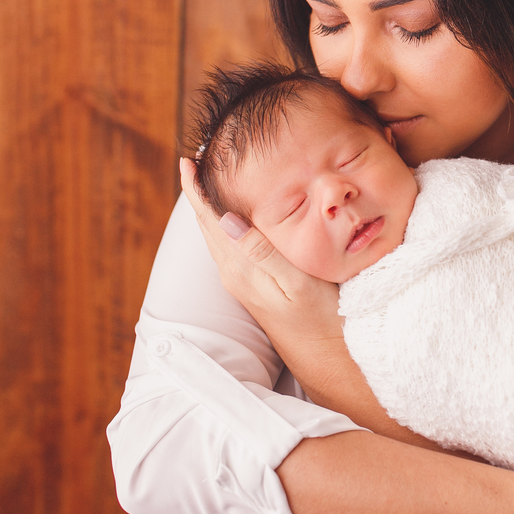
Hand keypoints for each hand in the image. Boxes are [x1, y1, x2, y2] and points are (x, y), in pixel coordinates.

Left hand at [179, 158, 341, 348]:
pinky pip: (228, 244)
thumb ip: (261, 251)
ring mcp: (240, 280)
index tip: (187, 160)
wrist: (326, 355)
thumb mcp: (296, 282)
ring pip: (215, 233)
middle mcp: (233, 273)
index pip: (209, 220)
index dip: (196, 189)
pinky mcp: (251, 284)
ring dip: (209, 205)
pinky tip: (232, 211)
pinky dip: (223, 220)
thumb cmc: (320, 317)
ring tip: (208, 176)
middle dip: (198, 191)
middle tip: (196, 158)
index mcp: (240, 268)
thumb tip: (224, 218)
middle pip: (206, 224)